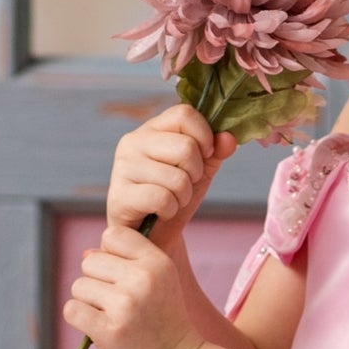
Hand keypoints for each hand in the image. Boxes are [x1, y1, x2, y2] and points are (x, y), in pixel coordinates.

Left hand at [60, 228, 206, 348]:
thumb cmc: (164, 323)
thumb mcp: (159, 284)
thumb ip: (126, 264)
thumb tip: (86, 254)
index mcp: (158, 262)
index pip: (114, 235)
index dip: (110, 255)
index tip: (122, 277)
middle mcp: (143, 279)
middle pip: (90, 262)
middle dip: (97, 282)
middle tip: (117, 305)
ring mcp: (125, 305)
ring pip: (79, 287)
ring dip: (88, 303)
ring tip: (112, 318)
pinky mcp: (109, 331)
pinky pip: (72, 310)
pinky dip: (80, 319)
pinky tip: (98, 329)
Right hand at [106, 107, 230, 239]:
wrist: (153, 235)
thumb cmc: (175, 196)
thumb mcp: (201, 170)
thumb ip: (215, 150)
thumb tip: (229, 139)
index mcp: (152, 129)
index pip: (184, 113)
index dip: (204, 135)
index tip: (206, 154)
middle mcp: (133, 142)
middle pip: (186, 147)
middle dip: (196, 173)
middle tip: (185, 185)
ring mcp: (122, 168)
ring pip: (177, 177)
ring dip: (184, 196)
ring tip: (172, 200)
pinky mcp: (119, 195)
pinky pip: (162, 199)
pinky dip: (170, 210)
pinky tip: (161, 212)